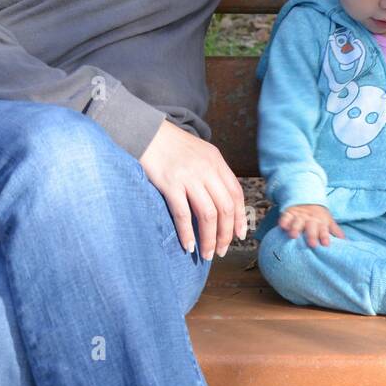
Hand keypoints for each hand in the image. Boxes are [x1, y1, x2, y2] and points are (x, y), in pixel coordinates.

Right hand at [138, 119, 246, 259]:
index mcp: (216, 161)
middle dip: (226, 234)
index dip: (240, 217)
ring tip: (206, 253)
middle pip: (225, 208)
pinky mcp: (170, 184)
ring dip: (209, 239)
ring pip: (208, 215)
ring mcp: (188, 176)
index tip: (239, 235)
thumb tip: (220, 203)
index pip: (236, 193)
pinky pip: (183, 214)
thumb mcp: (199, 153)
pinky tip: (188, 245)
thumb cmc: (171, 145)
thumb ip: (211, 173)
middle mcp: (206, 169)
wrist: (145, 132)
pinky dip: (187, 233)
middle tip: (221, 250)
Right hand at [278, 203, 345, 247]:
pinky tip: (282, 226)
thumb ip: (335, 231)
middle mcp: (309, 220)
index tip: (326, 244)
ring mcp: (298, 216)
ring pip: (297, 222)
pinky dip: (283, 221)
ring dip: (295, 228)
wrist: (305, 199)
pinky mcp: (288, 214)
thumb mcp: (328, 221)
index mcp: (320, 222)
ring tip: (293, 235)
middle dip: (311, 235)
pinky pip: (285, 217)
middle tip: (312, 244)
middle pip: (311, 227)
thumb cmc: (318, 216)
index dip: (324, 236)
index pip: (323, 230)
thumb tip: (346, 241)